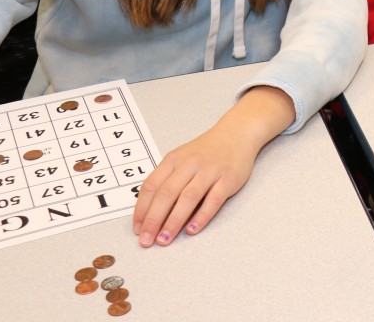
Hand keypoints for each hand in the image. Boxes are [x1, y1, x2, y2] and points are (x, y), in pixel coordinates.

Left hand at [132, 86, 293, 246]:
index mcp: (174, 159)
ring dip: (174, 222)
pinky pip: (214, 200)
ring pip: (188, 198)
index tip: (136, 229)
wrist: (237, 133)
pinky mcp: (228, 179)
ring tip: (164, 240)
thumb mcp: (182, 158)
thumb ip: (167, 179)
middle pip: (167, 194)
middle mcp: (190, 164)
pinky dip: (202, 216)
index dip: (141, 210)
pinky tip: (192, 229)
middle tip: (146, 241)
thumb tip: (149, 211)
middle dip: (153, 220)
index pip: (151, 186)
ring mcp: (210, 171)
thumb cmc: (207, 151)